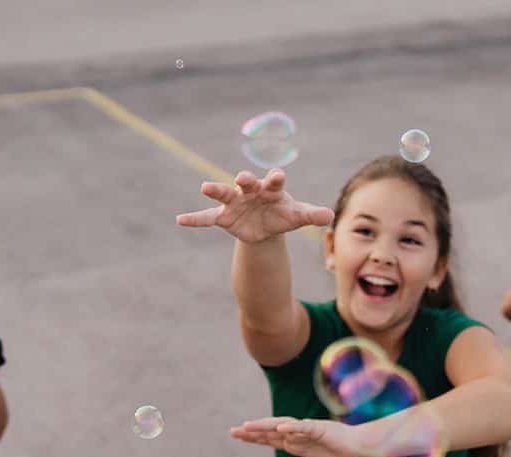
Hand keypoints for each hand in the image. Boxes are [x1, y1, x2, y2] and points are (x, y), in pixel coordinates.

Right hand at [175, 169, 334, 243]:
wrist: (267, 226)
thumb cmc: (283, 215)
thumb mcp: (298, 217)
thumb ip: (312, 215)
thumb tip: (330, 216)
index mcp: (271, 188)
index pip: (274, 181)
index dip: (276, 179)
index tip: (278, 177)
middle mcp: (251, 191)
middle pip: (247, 182)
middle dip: (245, 180)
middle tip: (242, 178)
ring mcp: (235, 202)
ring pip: (224, 193)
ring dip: (215, 189)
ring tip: (204, 187)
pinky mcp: (224, 216)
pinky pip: (207, 217)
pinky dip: (195, 219)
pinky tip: (180, 220)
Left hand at [231, 417, 362, 456]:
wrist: (357, 449)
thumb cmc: (339, 456)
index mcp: (295, 443)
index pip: (269, 439)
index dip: (254, 437)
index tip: (238, 435)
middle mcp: (297, 434)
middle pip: (270, 431)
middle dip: (252, 431)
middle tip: (233, 431)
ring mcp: (307, 430)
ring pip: (281, 426)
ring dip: (265, 426)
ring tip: (249, 427)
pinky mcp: (319, 429)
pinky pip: (302, 427)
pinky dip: (290, 428)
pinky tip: (278, 429)